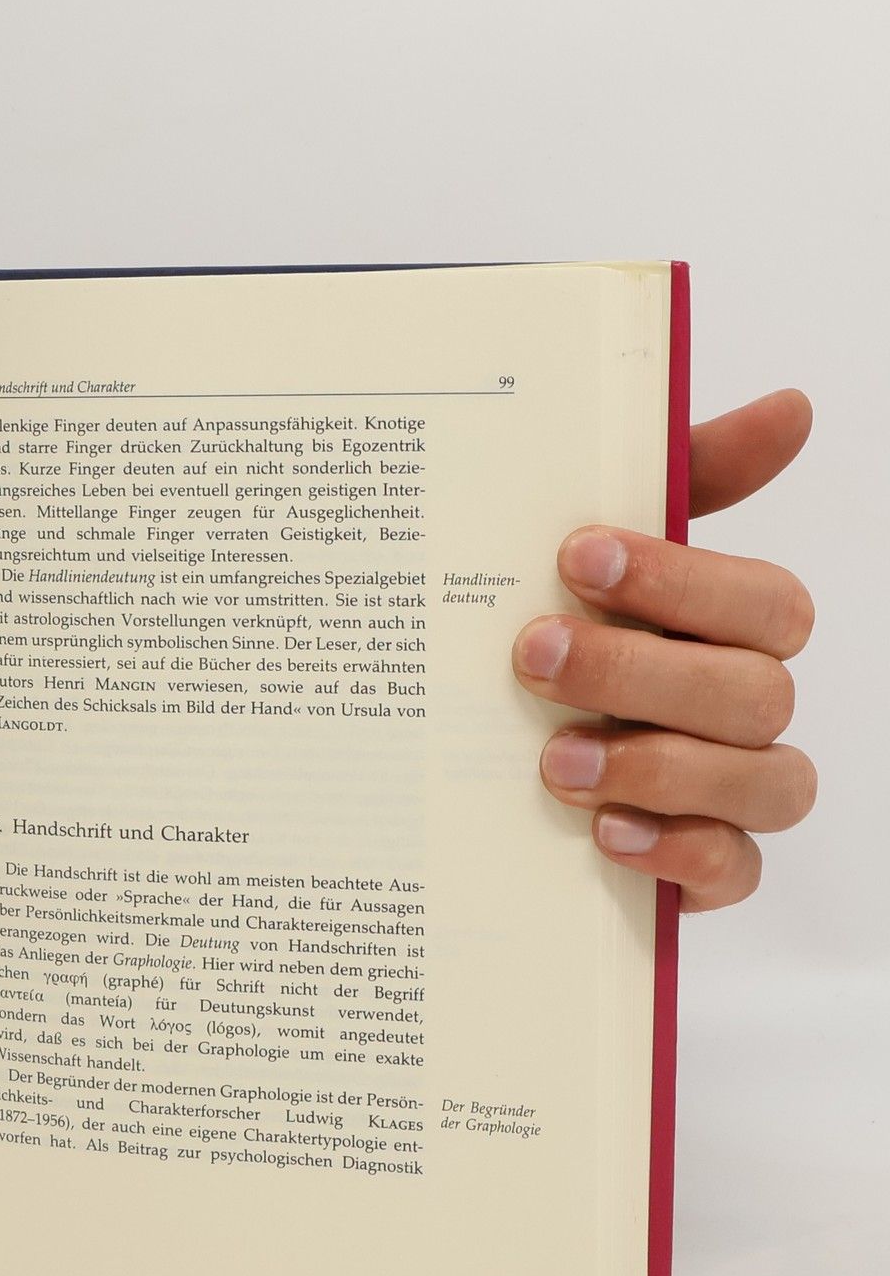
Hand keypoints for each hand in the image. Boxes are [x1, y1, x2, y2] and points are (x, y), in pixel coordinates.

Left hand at [513, 389, 816, 910]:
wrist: (482, 764)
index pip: (763, 602)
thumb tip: (793, 407)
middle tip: (533, 655)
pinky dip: (678, 852)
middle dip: (640, 671)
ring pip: (764, 780)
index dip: (678, 579)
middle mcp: (748, 708)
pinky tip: (605, 835)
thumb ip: (681, 483)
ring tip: (555, 761)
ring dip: (660, 766)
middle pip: (755, 692)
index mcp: (732, 630)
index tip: (573, 554)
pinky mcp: (708, 867)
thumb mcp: (593, 558)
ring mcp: (736, 792)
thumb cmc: (563, 634)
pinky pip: (735, 868)